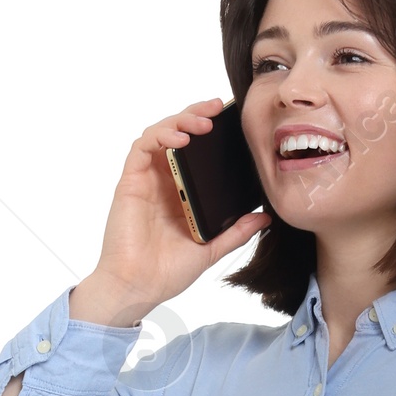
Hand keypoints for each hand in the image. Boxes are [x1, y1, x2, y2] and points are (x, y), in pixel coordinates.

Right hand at [69, 102, 266, 326]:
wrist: (138, 288)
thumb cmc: (167, 272)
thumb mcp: (211, 249)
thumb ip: (235, 232)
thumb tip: (264, 217)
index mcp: (180, 192)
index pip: (195, 151)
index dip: (209, 131)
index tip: (232, 122)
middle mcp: (162, 180)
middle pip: (177, 133)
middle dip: (197, 114)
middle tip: (218, 107)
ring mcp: (145, 179)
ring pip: (159, 133)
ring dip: (181, 120)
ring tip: (203, 122)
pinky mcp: (130, 182)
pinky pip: (142, 148)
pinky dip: (161, 136)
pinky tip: (180, 138)